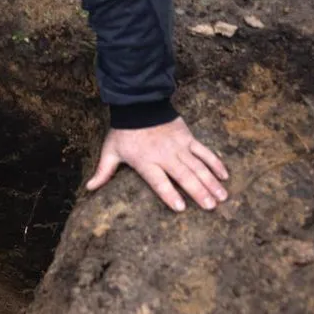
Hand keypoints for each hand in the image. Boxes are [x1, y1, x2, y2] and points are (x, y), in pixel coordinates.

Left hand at [87, 117, 228, 211]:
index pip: (159, 181)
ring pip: (199, 166)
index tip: (180, 208)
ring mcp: (179, 146)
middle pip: (184, 176)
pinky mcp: (189, 138)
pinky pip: (205, 152)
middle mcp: (165, 155)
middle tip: (211, 207)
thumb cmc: (124, 132)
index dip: (169, 195)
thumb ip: (103, 171)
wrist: (139, 105)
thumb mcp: (110, 151)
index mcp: (146, 161)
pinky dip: (216, 163)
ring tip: (222, 197)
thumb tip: (89, 188)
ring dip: (212, 182)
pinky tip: (225, 176)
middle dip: (199, 192)